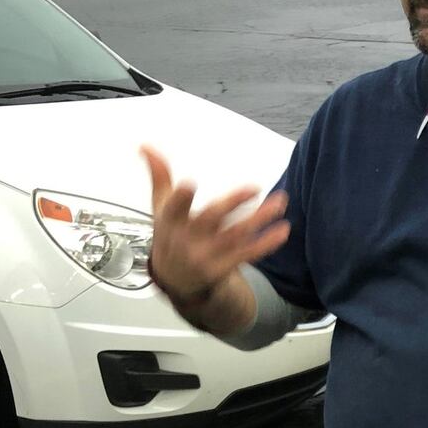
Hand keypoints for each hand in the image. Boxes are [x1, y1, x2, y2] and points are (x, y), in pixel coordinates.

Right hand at [141, 145, 290, 300]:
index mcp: (171, 222)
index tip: (188, 184)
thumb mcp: (160, 208)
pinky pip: (248, 254)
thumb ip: (159, 176)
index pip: (173, 209)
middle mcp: (189, 239)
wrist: (176, 281)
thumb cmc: (171, 237)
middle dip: (231, 203)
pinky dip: (266, 243)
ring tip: (278, 203)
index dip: (180, 199)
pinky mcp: (224, 267)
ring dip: (259, 219)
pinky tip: (282, 230)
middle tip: (253, 188)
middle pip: (211, 220)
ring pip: (235, 235)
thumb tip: (146, 147)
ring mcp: (207, 255)